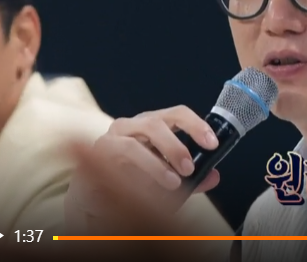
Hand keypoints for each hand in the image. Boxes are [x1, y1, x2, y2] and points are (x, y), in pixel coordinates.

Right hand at [64, 105, 221, 234]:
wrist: (95, 191)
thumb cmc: (133, 176)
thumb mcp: (168, 174)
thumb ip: (192, 177)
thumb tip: (213, 176)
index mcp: (152, 124)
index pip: (177, 114)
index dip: (196, 125)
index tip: (212, 144)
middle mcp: (130, 126)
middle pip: (154, 124)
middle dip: (175, 146)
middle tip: (189, 168)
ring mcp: (109, 140)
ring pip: (132, 146)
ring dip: (155, 166)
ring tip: (172, 183)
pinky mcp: (93, 159)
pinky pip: (113, 167)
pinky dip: (131, 180)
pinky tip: (142, 192)